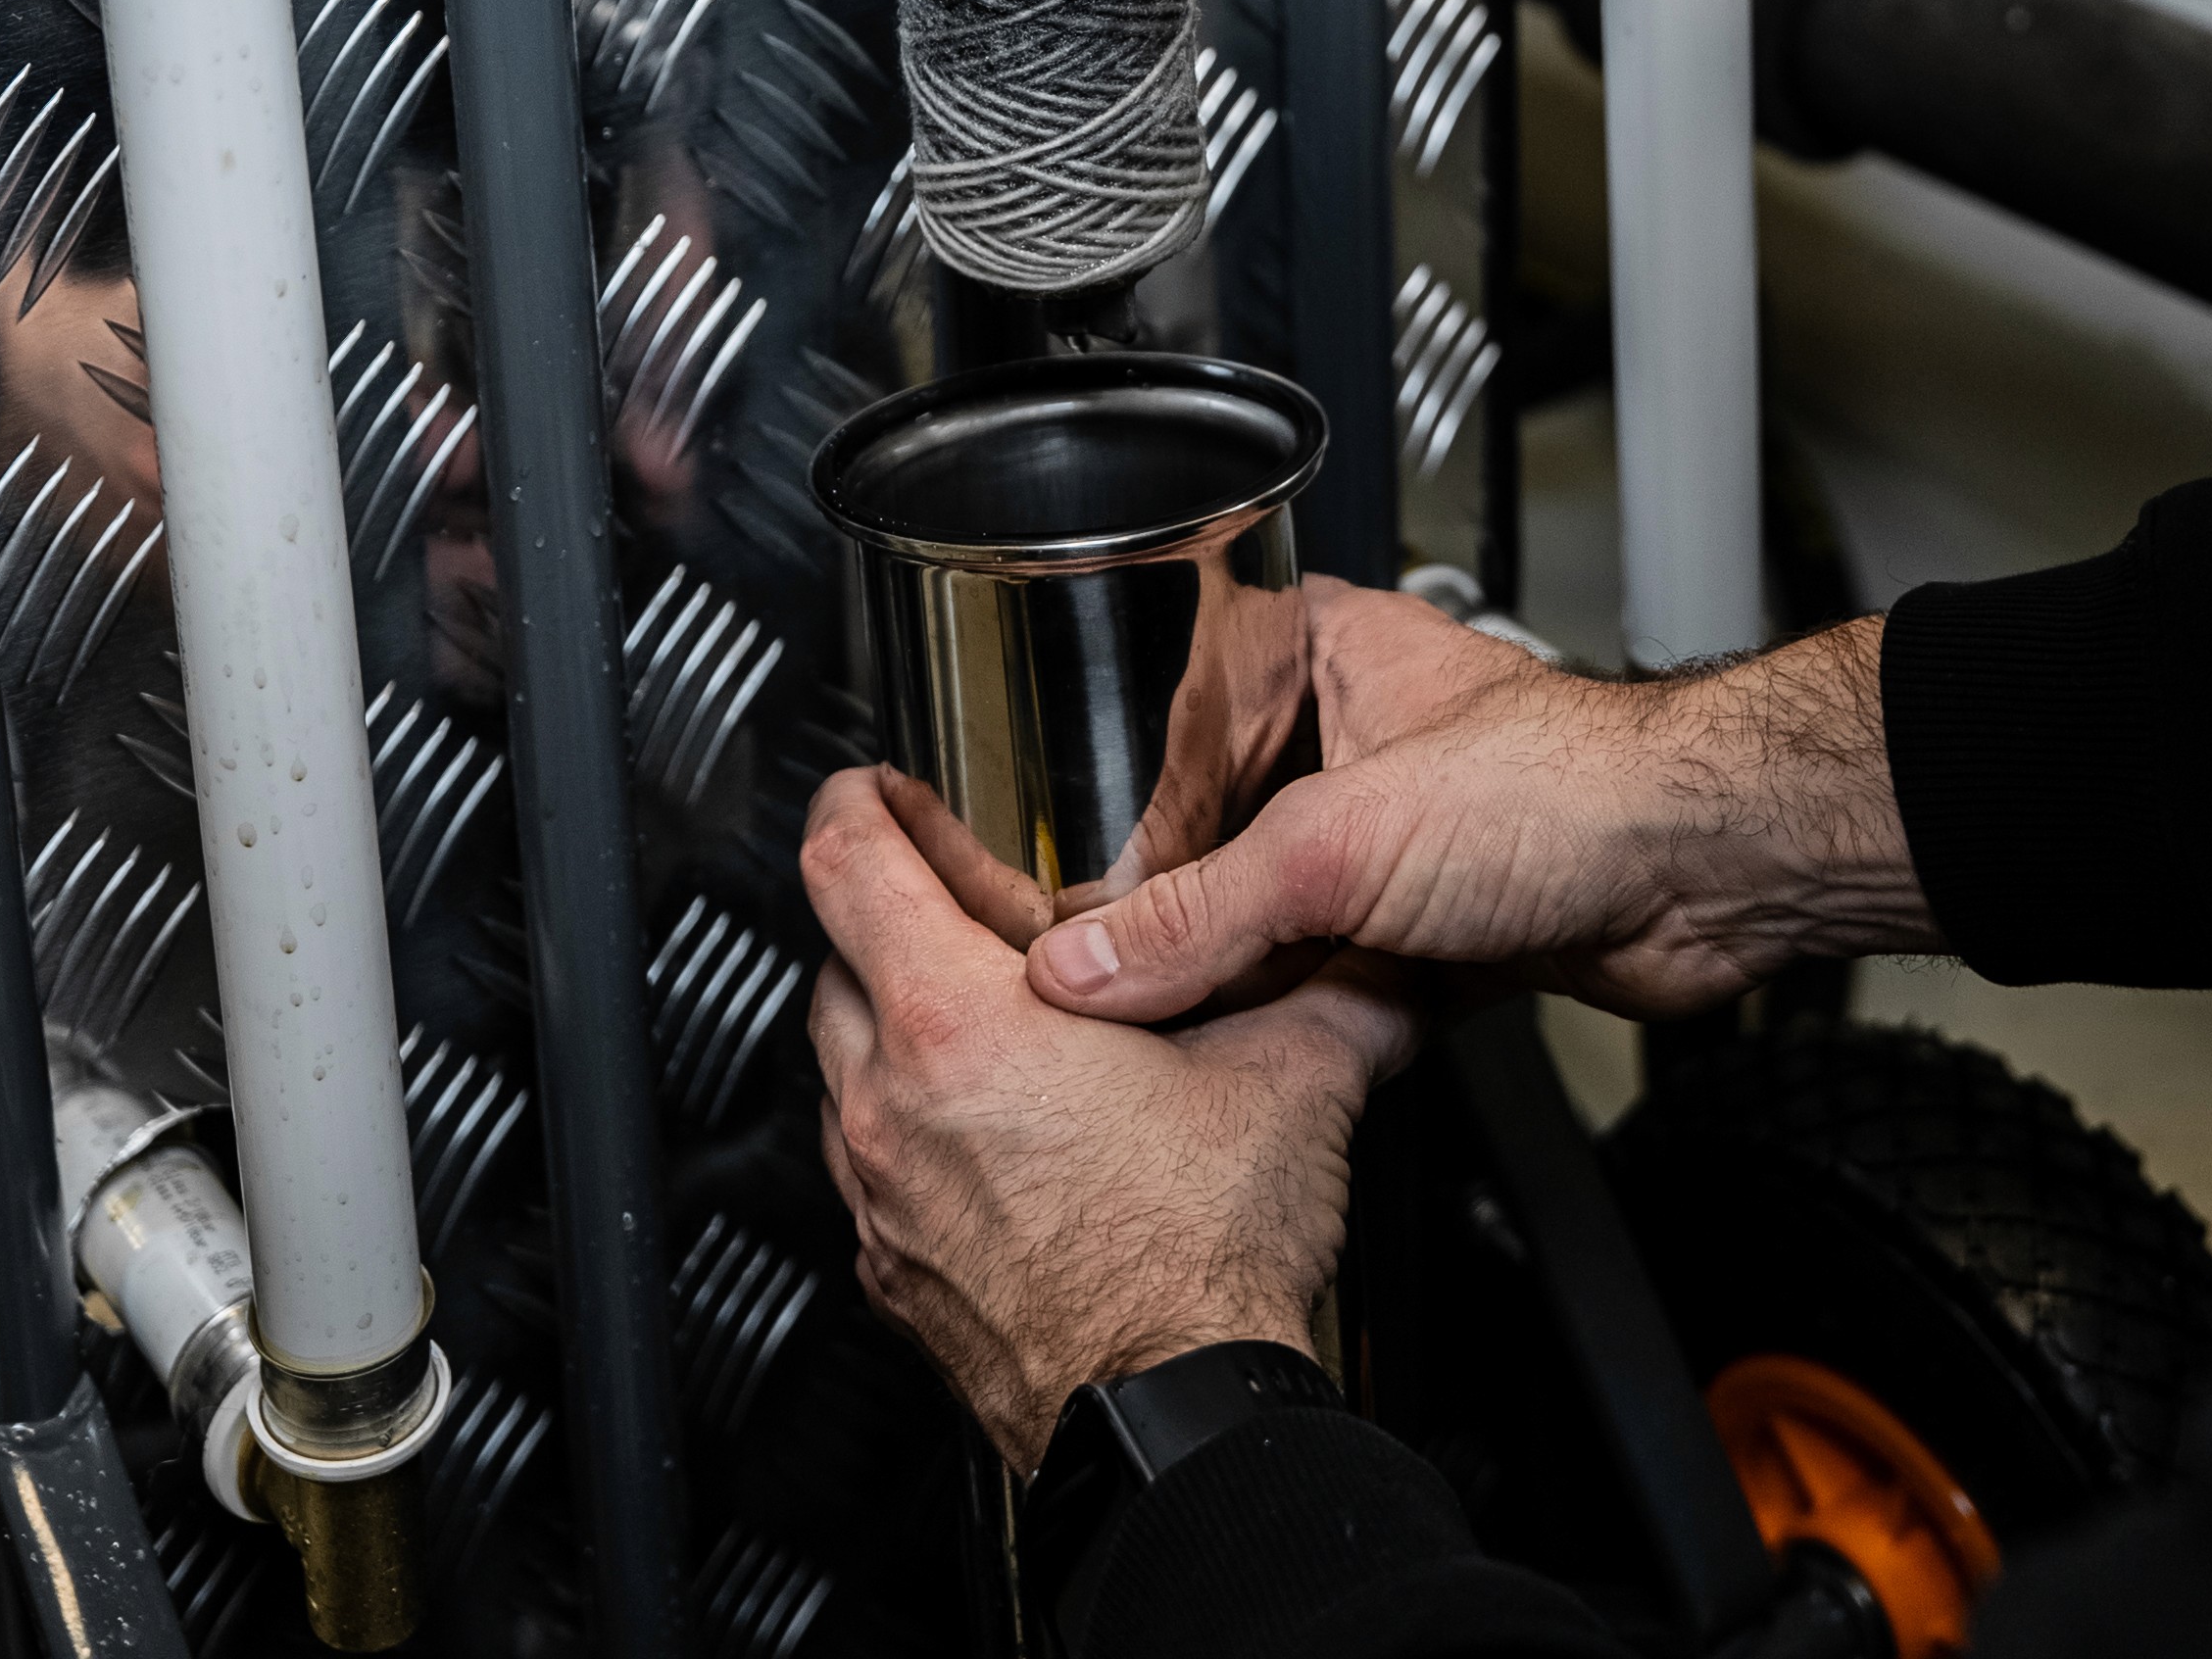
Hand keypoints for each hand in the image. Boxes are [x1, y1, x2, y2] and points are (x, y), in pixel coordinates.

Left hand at [803, 764, 1411, 1469]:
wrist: (1173, 1422)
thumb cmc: (1202, 1261)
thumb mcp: (1290, 1076)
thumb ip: (1325, 985)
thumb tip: (1375, 950)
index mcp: (961, 1018)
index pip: (844, 855)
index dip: (858, 798)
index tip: (879, 788)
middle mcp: (895, 1099)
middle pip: (836, 955)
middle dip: (896, 920)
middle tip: (967, 915)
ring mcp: (884, 1193)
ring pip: (845, 1066)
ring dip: (896, 1031)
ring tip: (987, 1030)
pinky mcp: (894, 1272)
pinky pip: (870, 1167)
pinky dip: (910, 1132)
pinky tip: (996, 1143)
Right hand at [1025, 590, 1934, 1027]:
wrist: (1705, 878)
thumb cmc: (1569, 786)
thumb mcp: (1335, 847)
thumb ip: (1198, 916)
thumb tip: (1081, 969)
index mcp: (1319, 647)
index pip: (1171, 692)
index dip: (1105, 761)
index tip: (1039, 833)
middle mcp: (1352, 730)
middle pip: (1212, 813)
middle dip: (1158, 884)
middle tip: (1075, 945)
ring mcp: (1393, 828)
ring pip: (1271, 901)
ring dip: (1226, 958)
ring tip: (1136, 1010)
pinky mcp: (1433, 921)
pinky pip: (1329, 969)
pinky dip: (1291, 1009)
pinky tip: (1236, 1046)